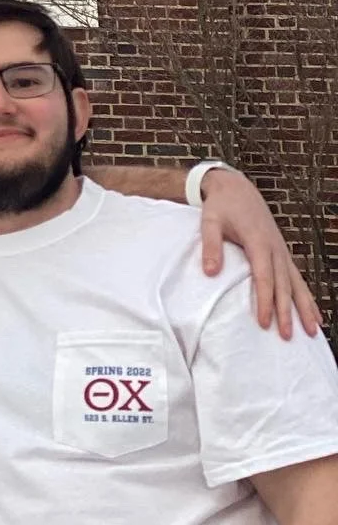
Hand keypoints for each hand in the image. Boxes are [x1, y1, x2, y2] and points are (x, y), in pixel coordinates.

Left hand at [200, 168, 321, 339]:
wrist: (236, 188)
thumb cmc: (221, 206)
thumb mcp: (209, 221)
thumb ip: (211, 246)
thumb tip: (211, 273)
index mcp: (258, 241)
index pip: (263, 277)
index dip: (265, 301)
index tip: (264, 323)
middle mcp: (275, 248)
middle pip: (283, 284)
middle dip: (286, 311)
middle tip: (287, 336)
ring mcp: (281, 250)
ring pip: (296, 283)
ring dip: (305, 307)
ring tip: (313, 331)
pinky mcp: (282, 252)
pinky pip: (297, 278)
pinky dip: (306, 296)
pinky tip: (315, 315)